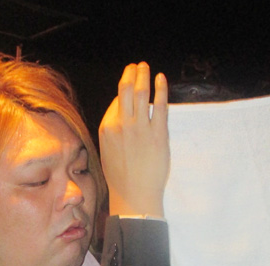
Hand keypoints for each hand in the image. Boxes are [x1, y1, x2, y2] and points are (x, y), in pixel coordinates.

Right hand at [99, 62, 169, 216]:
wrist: (134, 194)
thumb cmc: (121, 177)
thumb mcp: (108, 151)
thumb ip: (113, 131)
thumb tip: (121, 113)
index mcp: (107, 128)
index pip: (116, 101)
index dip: (124, 90)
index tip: (129, 81)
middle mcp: (122, 124)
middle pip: (126, 90)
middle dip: (131, 74)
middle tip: (136, 66)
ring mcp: (141, 127)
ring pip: (142, 93)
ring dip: (144, 76)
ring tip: (145, 67)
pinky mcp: (159, 133)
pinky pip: (161, 105)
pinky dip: (161, 89)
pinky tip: (161, 79)